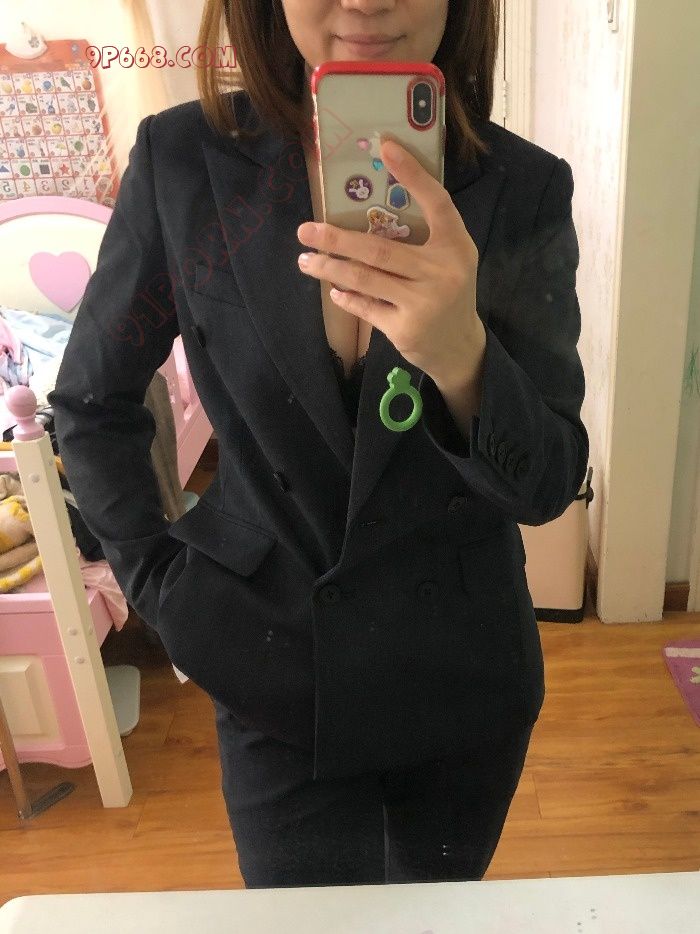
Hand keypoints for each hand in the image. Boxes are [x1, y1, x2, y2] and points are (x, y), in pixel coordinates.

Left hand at [296, 137, 482, 385]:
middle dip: (337, 239)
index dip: (413, 174)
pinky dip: (346, 298)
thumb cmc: (447, 292)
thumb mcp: (449, 259)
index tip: (386, 146)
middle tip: (306, 229)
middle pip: (380, 248)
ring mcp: (423, 303)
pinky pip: (366, 307)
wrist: (459, 346)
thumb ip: (422, 236)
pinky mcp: (405, 328)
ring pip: (365, 279)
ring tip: (306, 260)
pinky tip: (333, 290)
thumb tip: (366, 213)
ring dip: (330, 268)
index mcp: (455, 246)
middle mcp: (442, 272)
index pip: (436, 202)